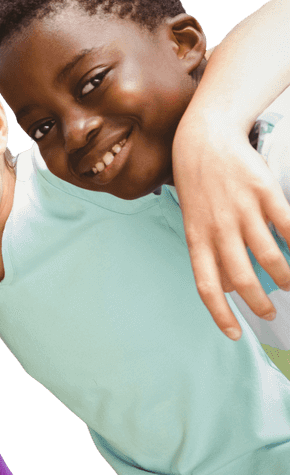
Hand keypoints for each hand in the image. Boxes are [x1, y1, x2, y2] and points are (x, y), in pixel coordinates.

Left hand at [173, 111, 289, 339]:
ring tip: (288, 283)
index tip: (235, 335)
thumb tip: (225, 287)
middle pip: (241, 278)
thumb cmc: (199, 187)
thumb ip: (209, 252)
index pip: (206, 286)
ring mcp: (242, 209)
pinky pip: (289, 226)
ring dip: (283, 276)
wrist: (203, 140)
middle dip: (259, 302)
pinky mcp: (264, 192)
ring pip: (269, 256)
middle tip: (271, 312)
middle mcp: (218, 227)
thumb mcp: (194, 221)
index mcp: (197, 238)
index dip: (221, 314)